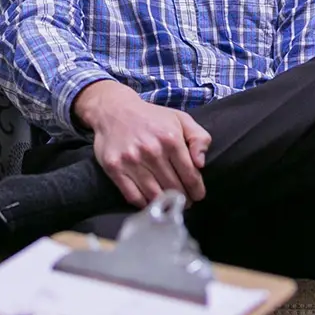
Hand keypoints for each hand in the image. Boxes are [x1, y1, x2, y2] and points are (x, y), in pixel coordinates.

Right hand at [73, 80, 209, 206]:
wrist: (114, 110)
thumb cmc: (152, 117)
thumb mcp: (181, 119)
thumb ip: (199, 138)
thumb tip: (201, 163)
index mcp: (170, 139)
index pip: (190, 175)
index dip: (196, 189)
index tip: (198, 195)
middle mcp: (151, 151)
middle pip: (173, 187)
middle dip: (183, 198)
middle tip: (185, 201)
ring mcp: (131, 161)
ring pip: (154, 195)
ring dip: (165, 204)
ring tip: (170, 204)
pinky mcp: (114, 168)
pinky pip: (133, 196)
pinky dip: (144, 204)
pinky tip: (150, 201)